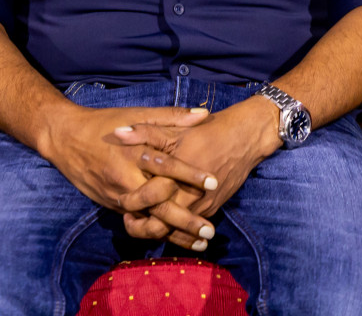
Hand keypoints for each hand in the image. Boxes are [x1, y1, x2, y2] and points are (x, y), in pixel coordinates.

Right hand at [38, 105, 218, 245]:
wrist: (64, 138)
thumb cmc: (103, 123)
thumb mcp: (136, 114)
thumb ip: (170, 116)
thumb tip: (202, 114)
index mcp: (133, 152)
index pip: (166, 166)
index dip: (190, 174)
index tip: (213, 182)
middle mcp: (125, 177)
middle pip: (157, 203)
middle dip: (184, 219)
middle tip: (210, 229)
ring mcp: (117, 195)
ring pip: (148, 219)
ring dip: (174, 233)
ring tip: (199, 242)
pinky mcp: (112, 205)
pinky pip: (137, 221)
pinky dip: (157, 232)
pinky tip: (176, 240)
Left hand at [113, 96, 281, 248]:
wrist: (243, 140)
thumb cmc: (206, 133)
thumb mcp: (173, 130)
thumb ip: (144, 133)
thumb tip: (117, 132)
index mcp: (175, 179)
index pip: (148, 201)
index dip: (132, 205)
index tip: (120, 203)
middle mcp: (189, 198)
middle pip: (161, 225)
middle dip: (142, 226)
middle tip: (129, 221)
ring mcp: (202, 207)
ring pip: (177, 230)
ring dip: (161, 229)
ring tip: (144, 224)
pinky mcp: (212, 208)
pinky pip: (192, 226)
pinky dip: (179, 229)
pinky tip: (167, 223)